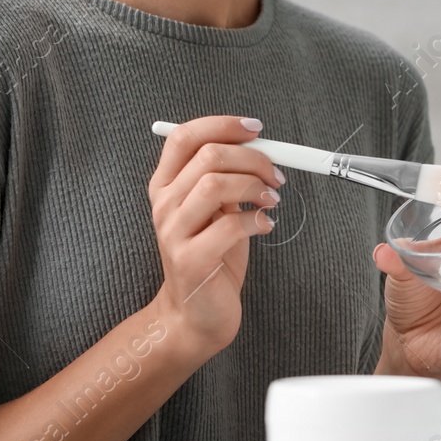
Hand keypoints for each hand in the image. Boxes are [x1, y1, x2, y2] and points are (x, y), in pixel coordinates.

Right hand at [146, 116, 284, 361]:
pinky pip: (230, 225)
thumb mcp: (216, 210)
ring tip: (271, 200)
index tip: (255, 129)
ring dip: (255, 186)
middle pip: (209, 156)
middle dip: (253, 158)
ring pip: (216, 184)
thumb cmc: (211, 256)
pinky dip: (258, 220)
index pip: (184, 137)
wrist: (194, 315)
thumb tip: (259, 147)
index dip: (222, 125)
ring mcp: (174, 232)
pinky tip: (265, 226)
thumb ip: (226, 178)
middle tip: (275, 174)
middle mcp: (164, 205)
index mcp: (165, 185)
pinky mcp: (191, 259)